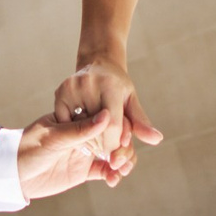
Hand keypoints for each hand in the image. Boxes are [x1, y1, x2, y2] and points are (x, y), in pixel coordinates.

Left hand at [16, 106, 126, 197]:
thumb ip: (80, 129)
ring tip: (122, 170)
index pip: (105, 117)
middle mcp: (84, 134)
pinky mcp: (83, 170)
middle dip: (123, 146)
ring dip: (122, 160)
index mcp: (76, 119)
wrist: (12, 174)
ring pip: (112, 153)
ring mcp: (85, 152)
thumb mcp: (53, 138)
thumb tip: (106, 115)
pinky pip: (104, 171)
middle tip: (123, 159)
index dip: (119, 126)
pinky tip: (115, 179)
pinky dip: (113, 175)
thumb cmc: (26, 148)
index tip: (125, 136)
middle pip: (113, 136)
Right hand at [52, 58, 163, 184]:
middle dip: (103, 145)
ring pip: (79, 128)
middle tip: (106, 151)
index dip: (116, 143)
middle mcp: (89, 84)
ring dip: (89, 141)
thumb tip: (157, 140)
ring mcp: (72, 88)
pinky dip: (74, 132)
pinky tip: (83, 132)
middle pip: (95, 129)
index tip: (118, 151)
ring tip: (96, 141)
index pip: (112, 125)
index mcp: (110, 85)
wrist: (97, 63)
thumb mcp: (131, 100)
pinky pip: (65, 124)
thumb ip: (141, 122)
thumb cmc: (117, 85)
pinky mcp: (59, 93)